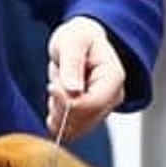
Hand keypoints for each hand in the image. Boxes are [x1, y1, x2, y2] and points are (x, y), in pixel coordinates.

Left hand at [45, 16, 125, 143]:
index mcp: (113, 77)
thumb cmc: (78, 37)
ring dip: (58, 112)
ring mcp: (103, 109)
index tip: (52, 87)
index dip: (68, 102)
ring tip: (58, 87)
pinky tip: (57, 100)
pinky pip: (72, 130)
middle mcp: (113, 97)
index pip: (92, 104)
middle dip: (61, 107)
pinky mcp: (92, 117)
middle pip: (84, 120)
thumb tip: (73, 90)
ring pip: (76, 129)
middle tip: (53, 85)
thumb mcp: (72, 41)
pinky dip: (58, 118)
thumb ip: (72, 63)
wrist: (80, 41)